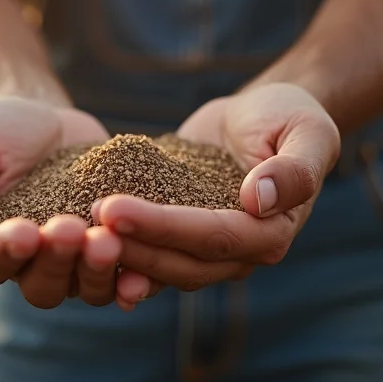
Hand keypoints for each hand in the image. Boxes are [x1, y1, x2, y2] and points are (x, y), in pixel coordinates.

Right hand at [0, 96, 121, 308]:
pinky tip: (145, 265)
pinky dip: (135, 276)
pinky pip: (127, 271)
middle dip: (59, 260)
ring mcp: (77, 260)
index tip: (25, 232)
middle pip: (44, 286)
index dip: (8, 252)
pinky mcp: (115, 244)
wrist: (41, 117)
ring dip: (98, 270)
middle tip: (71, 229)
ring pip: (87, 287)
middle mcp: (33, 265)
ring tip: (107, 239)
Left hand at [93, 83, 339, 307]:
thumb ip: (294, 167)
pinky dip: (117, 253)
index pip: (214, 238)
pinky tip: (78, 243)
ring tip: (75, 231)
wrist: (262, 114)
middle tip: (84, 220)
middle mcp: (240, 253)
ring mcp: (207, 251)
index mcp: (272, 232)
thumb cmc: (290, 116)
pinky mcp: (179, 236)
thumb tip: (258, 199)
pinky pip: (148, 253)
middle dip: (131, 243)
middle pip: (181, 261)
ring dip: (118, 254)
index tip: (117, 209)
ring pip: (160, 266)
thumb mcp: (307, 130)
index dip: (164, 227)